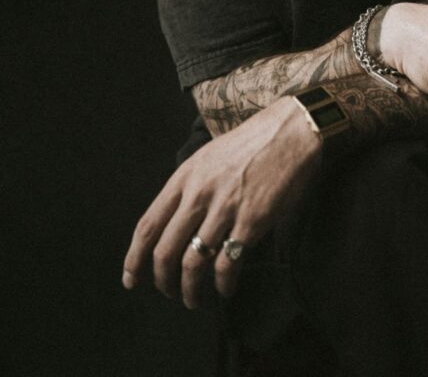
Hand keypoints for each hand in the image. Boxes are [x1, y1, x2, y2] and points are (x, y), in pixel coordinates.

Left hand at [122, 97, 321, 307]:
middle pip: (165, 251)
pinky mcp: (251, 221)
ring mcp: (225, 208)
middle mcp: (199, 193)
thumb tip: (176, 222)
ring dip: (190, 290)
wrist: (291, 132)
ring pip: (193, 264)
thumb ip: (190, 186)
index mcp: (185, 177)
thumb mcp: (209, 156)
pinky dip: (222, 285)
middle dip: (163, 281)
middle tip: (169, 293)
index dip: (134, 258)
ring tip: (194, 300)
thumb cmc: (252, 143)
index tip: (131, 279)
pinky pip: (227, 264)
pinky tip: (225, 289)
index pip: (148, 225)